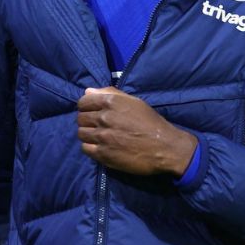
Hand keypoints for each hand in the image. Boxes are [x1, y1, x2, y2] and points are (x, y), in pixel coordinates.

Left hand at [76, 86, 197, 176]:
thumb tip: (88, 91)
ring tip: (100, 136)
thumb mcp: (135, 102)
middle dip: (87, 120)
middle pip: (80, 118)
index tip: (93, 112)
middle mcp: (104, 118)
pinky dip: (91, 147)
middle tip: (99, 125)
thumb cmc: (151, 122)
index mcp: (112, 102)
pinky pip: (85, 148)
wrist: (164, 147)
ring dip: (88, 134)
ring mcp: (102, 137)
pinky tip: (101, 146)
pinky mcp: (103, 154)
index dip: (87, 106)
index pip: (83, 102)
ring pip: (81, 133)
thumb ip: (111, 94)